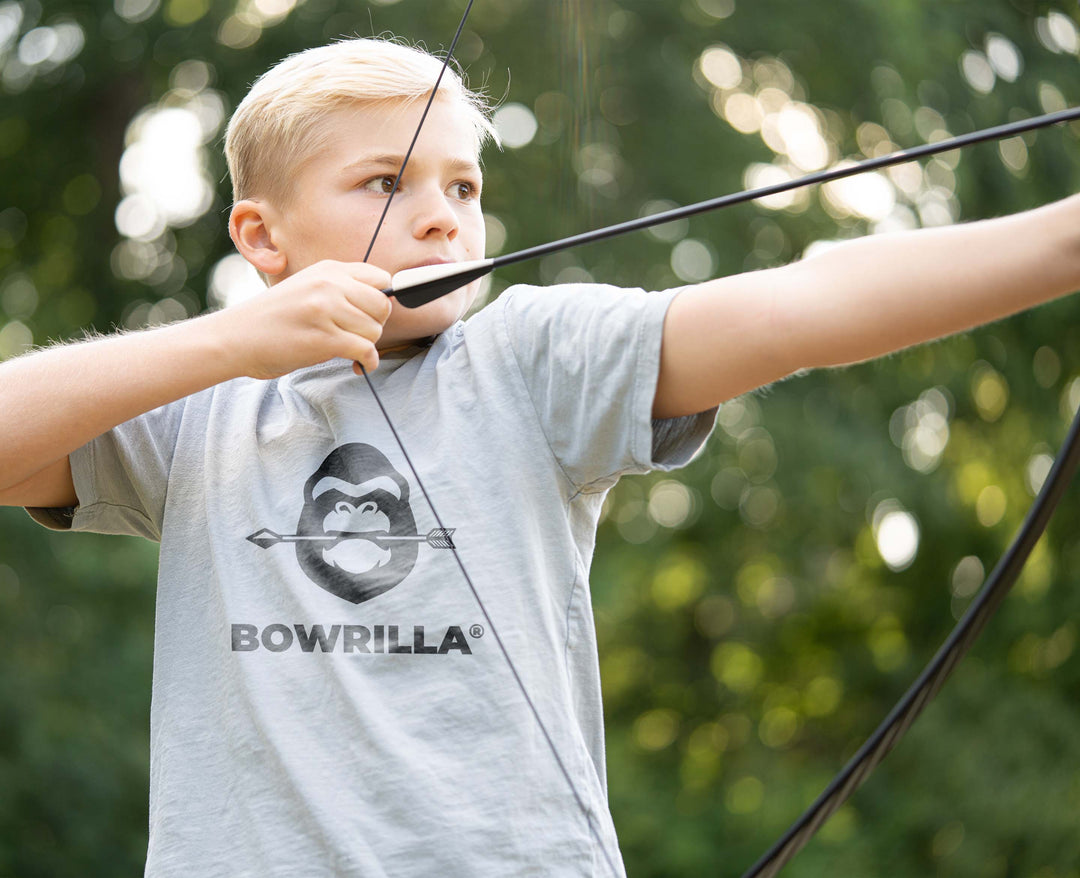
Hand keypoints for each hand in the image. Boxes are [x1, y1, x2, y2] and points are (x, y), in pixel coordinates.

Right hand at [214, 260, 392, 379]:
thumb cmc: (272, 319)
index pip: (380, 278)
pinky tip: (359, 365)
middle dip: (375, 326)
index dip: (381, 301)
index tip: (370, 317)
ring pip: (374, 330)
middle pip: (382, 306)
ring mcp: (325, 310)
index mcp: (327, 269)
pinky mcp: (323, 338)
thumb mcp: (307, 288)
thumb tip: (382, 306)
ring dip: (367, 346)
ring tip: (349, 350)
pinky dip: (368, 362)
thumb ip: (340, 290)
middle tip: (358, 337)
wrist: (234, 338)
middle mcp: (328, 284)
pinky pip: (365, 350)